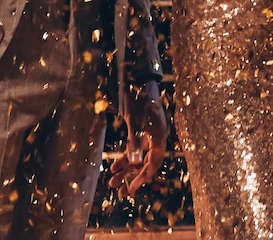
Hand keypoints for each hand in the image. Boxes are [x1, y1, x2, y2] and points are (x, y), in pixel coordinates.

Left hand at [113, 82, 169, 197]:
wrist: (139, 80)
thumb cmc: (139, 99)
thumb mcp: (135, 121)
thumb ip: (134, 141)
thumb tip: (133, 162)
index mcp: (159, 137)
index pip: (153, 164)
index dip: (143, 178)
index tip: (132, 190)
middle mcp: (156, 139)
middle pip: (145, 164)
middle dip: (132, 178)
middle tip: (120, 192)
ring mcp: (149, 136)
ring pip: (138, 159)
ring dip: (126, 171)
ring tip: (113, 183)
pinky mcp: (142, 131)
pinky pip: (134, 150)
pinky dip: (124, 159)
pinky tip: (114, 167)